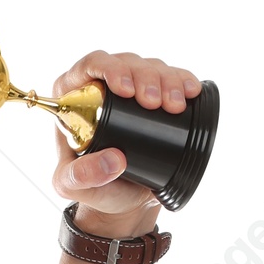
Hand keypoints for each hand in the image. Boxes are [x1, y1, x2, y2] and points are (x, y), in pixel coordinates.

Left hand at [51, 50, 202, 237]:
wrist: (125, 201)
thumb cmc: (93, 188)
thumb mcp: (72, 186)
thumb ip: (80, 176)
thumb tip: (114, 159)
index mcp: (75, 97)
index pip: (90, 66)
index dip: (110, 69)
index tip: (127, 90)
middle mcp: (104, 86)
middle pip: (126, 62)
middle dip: (145, 76)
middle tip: (155, 103)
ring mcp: (134, 89)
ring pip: (152, 67)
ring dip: (167, 80)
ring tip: (175, 105)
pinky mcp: (158, 96)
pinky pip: (174, 78)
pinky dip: (184, 82)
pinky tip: (191, 91)